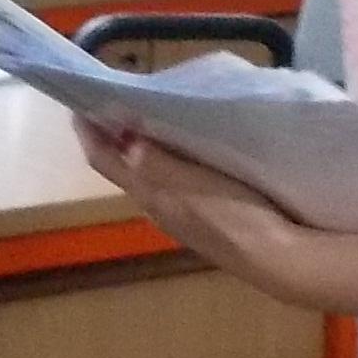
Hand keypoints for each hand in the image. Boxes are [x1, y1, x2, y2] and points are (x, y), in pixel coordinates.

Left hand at [77, 119, 320, 300]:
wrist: (280, 259)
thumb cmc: (237, 215)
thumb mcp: (195, 184)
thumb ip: (158, 161)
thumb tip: (119, 135)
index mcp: (150, 196)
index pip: (104, 161)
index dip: (88, 132)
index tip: (78, 100)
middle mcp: (157, 208)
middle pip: (122, 167)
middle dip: (113, 134)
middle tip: (115, 99)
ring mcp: (181, 216)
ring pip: (147, 175)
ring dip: (139, 147)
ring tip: (146, 115)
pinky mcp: (204, 219)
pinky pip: (172, 183)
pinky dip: (165, 160)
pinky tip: (184, 149)